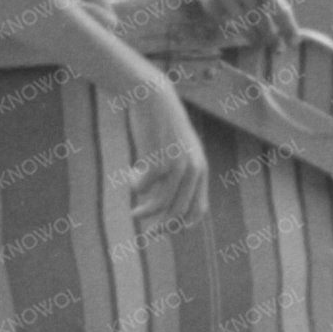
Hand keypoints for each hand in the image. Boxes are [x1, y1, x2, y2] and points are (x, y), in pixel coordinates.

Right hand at [128, 82, 210, 230]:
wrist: (154, 98)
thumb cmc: (162, 126)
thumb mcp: (175, 150)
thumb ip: (175, 174)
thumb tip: (162, 207)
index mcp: (201, 169)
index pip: (198, 209)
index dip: (184, 225)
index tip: (168, 230)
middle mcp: (194, 169)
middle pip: (179, 212)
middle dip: (163, 228)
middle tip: (149, 233)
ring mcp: (177, 165)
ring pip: (161, 204)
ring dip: (145, 213)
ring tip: (134, 213)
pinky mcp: (158, 158)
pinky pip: (144, 186)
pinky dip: (136, 186)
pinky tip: (131, 176)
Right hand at [187, 0, 297, 52]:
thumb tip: (283, 26)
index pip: (280, 10)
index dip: (289, 29)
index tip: (294, 42)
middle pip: (263, 23)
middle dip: (271, 38)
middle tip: (275, 46)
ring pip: (245, 27)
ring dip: (254, 38)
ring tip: (258, 41)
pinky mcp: (211, 3)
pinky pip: (226, 24)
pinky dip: (234, 30)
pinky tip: (238, 31)